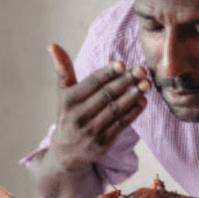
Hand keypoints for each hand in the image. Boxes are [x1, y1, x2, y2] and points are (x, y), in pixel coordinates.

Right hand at [46, 43, 151, 171]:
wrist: (68, 152)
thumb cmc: (68, 114)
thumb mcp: (62, 94)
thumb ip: (63, 71)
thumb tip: (52, 45)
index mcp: (68, 101)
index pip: (92, 84)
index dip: (108, 73)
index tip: (123, 63)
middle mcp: (78, 116)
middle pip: (107, 95)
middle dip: (126, 81)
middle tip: (142, 70)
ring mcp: (91, 131)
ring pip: (116, 109)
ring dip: (134, 95)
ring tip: (146, 84)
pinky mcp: (104, 142)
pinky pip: (122, 124)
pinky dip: (134, 112)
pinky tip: (143, 101)